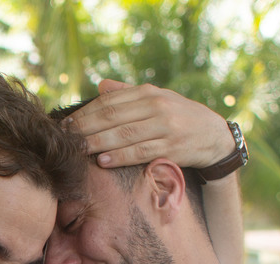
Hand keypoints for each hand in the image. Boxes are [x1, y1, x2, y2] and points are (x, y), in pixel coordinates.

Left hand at [65, 79, 234, 168]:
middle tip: (65, 139)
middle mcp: (156, 106)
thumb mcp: (157, 99)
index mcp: (148, 93)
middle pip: (111, 117)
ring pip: (123, 134)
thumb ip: (128, 94)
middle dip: (84, 128)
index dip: (84, 114)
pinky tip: (103, 161)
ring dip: (97, 143)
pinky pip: (140, 152)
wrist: (214, 136)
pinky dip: (119, 157)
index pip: (108, 102)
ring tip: (78, 150)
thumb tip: (100, 86)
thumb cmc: (179, 118)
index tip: (65, 125)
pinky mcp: (172, 147)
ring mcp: (165, 126)